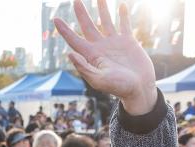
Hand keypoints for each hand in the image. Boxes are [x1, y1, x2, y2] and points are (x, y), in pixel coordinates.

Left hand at [54, 0, 156, 114]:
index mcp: (91, 56)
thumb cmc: (119, 88)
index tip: (55, 19)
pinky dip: (123, 15)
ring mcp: (114, 43)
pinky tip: (121, 5)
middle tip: (76, 0)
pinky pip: (124, 25)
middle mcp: (101, 47)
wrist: (139, 90)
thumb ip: (84, 67)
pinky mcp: (128, 42)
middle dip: (81, 13)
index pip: (74, 40)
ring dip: (102, 9)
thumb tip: (69, 53)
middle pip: (88, 26)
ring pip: (106, 21)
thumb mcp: (99, 80)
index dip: (65, 30)